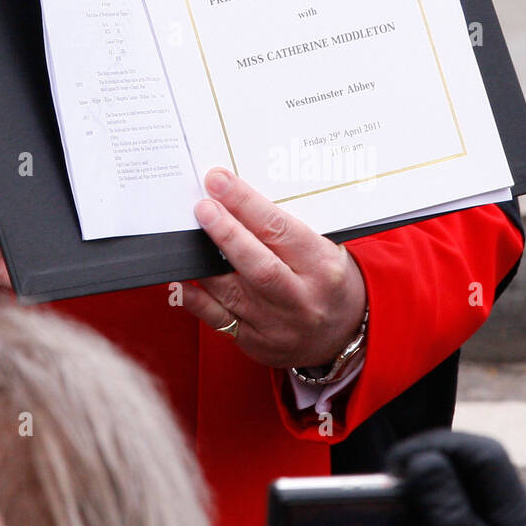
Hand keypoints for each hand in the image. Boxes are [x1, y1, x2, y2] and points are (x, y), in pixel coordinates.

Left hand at [181, 169, 366, 368]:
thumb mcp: (321, 248)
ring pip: (233, 294)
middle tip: (202, 208)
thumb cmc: (326, 279)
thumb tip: (233, 198)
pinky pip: (219, 320)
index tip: (219, 181)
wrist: (344, 335)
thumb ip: (281, 229)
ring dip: (204, 264)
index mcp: (322, 266)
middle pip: (259, 265)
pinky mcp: (257, 344)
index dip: (246, 203)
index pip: (280, 230)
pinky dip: (196, 299)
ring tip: (185, 237)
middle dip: (227, 233)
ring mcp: (279, 326)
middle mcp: (302, 299)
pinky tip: (181, 280)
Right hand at [387, 429, 525, 525]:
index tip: (399, 461)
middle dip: (433, 456)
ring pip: (467, 483)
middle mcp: (518, 522)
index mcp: (522, 521)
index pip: (486, 453)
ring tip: (399, 489)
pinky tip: (413, 512)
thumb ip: (446, 506)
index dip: (441, 444)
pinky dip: (434, 500)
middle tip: (394, 471)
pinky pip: (461, 505)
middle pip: (477, 464)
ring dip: (430, 477)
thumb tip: (423, 458)